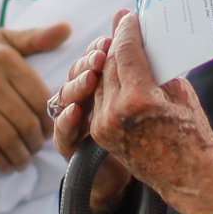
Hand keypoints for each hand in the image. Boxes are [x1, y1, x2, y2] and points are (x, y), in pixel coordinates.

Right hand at [0, 22, 72, 171]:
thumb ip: (34, 37)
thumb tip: (68, 29)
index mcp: (5, 57)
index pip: (38, 97)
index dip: (47, 120)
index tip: (48, 131)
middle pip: (24, 120)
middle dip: (34, 143)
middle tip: (35, 151)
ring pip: (5, 135)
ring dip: (18, 155)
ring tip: (21, 162)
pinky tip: (3, 165)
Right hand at [50, 14, 132, 213]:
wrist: (146, 174)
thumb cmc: (151, 133)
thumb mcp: (150, 96)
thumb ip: (143, 70)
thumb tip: (145, 39)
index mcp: (104, 81)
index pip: (96, 58)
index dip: (99, 48)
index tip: (109, 40)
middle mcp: (86, 97)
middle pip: (78, 72)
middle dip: (89, 62)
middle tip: (101, 55)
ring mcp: (74, 119)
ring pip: (66, 96)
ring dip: (77, 85)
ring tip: (91, 77)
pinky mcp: (68, 143)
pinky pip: (61, 129)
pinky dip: (66, 118)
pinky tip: (75, 110)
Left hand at [85, 11, 212, 213]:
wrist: (189, 179)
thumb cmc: (193, 136)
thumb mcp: (181, 94)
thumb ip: (158, 69)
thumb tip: (146, 47)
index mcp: (138, 98)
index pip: (125, 51)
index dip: (126, 30)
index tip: (129, 16)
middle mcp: (115, 111)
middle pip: (109, 64)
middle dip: (116, 42)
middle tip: (124, 25)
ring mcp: (104, 125)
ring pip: (101, 81)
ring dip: (110, 63)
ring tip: (122, 47)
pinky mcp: (101, 135)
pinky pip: (101, 100)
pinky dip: (109, 84)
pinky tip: (119, 74)